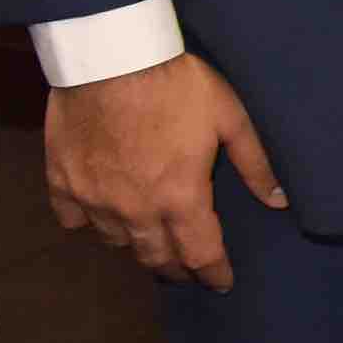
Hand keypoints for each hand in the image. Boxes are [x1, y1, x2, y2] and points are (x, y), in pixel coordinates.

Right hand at [44, 55, 283, 289]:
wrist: (111, 58)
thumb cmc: (176, 85)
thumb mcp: (230, 118)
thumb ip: (255, 164)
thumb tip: (280, 200)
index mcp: (180, 198)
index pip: (200, 254)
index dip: (214, 273)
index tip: (222, 284)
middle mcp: (135, 209)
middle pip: (156, 257)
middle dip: (177, 268)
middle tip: (189, 270)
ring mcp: (94, 199)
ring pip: (116, 242)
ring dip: (137, 245)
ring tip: (152, 240)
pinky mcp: (62, 183)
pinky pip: (74, 220)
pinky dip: (90, 222)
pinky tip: (103, 214)